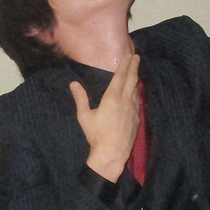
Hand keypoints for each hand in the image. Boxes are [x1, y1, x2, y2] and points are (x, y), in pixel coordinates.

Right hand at [70, 53, 139, 182]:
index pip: (120, 76)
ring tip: (136, 71)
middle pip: (131, 80)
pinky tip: (135, 93)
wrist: (112, 154)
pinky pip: (136, 101)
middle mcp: (125, 101)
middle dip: (134, 67)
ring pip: (135, 90)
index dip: (125, 65)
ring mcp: (133, 110)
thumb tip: (73, 83)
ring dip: (135, 79)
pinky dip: (135, 93)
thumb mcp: (84, 116)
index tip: (129, 55)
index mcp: (112, 97)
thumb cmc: (96, 135)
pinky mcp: (136, 119)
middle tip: (136, 57)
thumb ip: (80, 98)